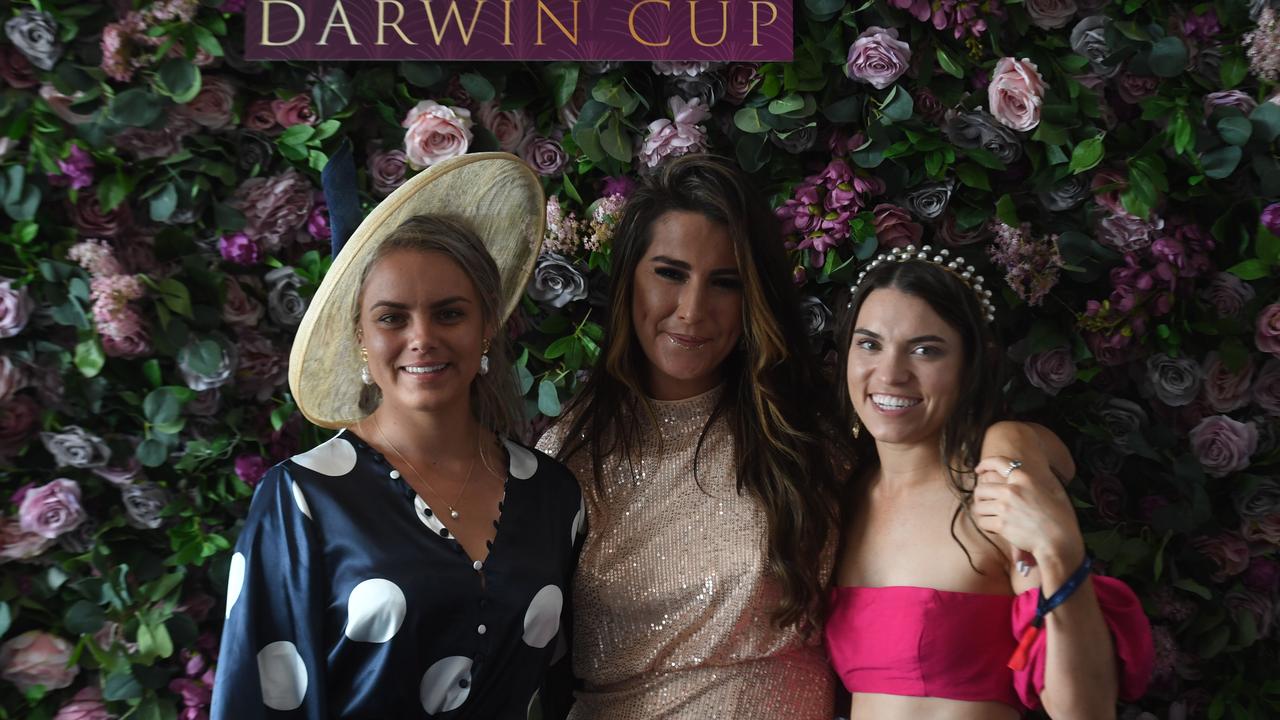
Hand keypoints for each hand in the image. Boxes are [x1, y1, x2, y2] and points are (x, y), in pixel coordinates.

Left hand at [972, 455, 1083, 570]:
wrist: (1059, 542)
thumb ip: (1036, 483)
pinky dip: (986, 525)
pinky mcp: (1001, 524)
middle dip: (981, 497)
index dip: (985, 464)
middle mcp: (1011, 490)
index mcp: (1024, 479)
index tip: (978, 469)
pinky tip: (995, 528)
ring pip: (978, 506)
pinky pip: (982, 522)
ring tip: (992, 517)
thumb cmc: (1061, 519)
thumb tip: (1025, 477)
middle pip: (981, 489)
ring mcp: (1005, 507)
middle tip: (986, 504)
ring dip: (983, 513)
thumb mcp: (1054, 492)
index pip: (998, 463)